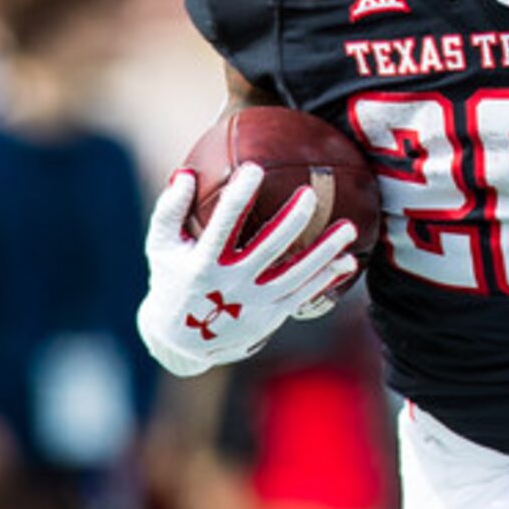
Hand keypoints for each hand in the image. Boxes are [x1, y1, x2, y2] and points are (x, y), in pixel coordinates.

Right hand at [135, 166, 358, 378]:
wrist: (182, 340)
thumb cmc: (172, 279)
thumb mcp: (160, 245)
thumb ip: (170, 208)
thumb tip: (186, 172)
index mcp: (203, 264)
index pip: (223, 226)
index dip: (239, 198)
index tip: (254, 168)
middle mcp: (232, 284)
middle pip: (267, 249)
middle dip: (290, 222)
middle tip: (309, 195)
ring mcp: (255, 303)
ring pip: (296, 274)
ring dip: (324, 251)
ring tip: (348, 227)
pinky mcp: (272, 315)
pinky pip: (304, 294)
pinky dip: (326, 278)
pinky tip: (348, 260)